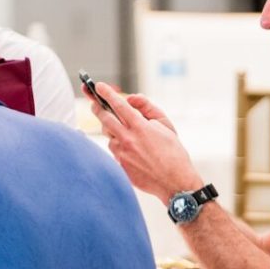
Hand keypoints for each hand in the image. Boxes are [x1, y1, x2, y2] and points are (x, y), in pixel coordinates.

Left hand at [92, 83, 200, 199]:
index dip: (106, 93)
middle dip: (97, 107)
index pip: (118, 105)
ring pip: (108, 136)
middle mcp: (128, 139)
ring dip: (111, 130)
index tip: (99, 86)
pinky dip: (118, 146)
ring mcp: (122, 154)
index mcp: (140, 127)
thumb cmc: (173, 152)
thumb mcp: (166, 125)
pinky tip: (130, 149)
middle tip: (94, 102)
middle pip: (104, 119)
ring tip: (122, 130)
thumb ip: (147, 107)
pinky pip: (113, 151)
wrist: (175, 182)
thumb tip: (131, 99)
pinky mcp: (120, 167)